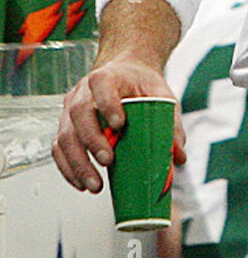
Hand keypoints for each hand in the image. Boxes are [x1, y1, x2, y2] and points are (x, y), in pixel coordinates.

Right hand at [52, 51, 185, 193]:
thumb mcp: (160, 94)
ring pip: (65, 136)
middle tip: (108, 161)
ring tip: (95, 184)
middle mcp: (83, 92)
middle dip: (92, 141)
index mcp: (106, 76)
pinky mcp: (66, 127)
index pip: (102, 84)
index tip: (120, 124)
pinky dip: (68, 169)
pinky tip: (81, 183)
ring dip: (78, 163)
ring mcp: (71, 110)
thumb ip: (171, 122)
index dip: (108, 104)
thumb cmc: (140, 83)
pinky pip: (59, 150)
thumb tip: (178, 155)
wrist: (126, 73)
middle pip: (80, 114)